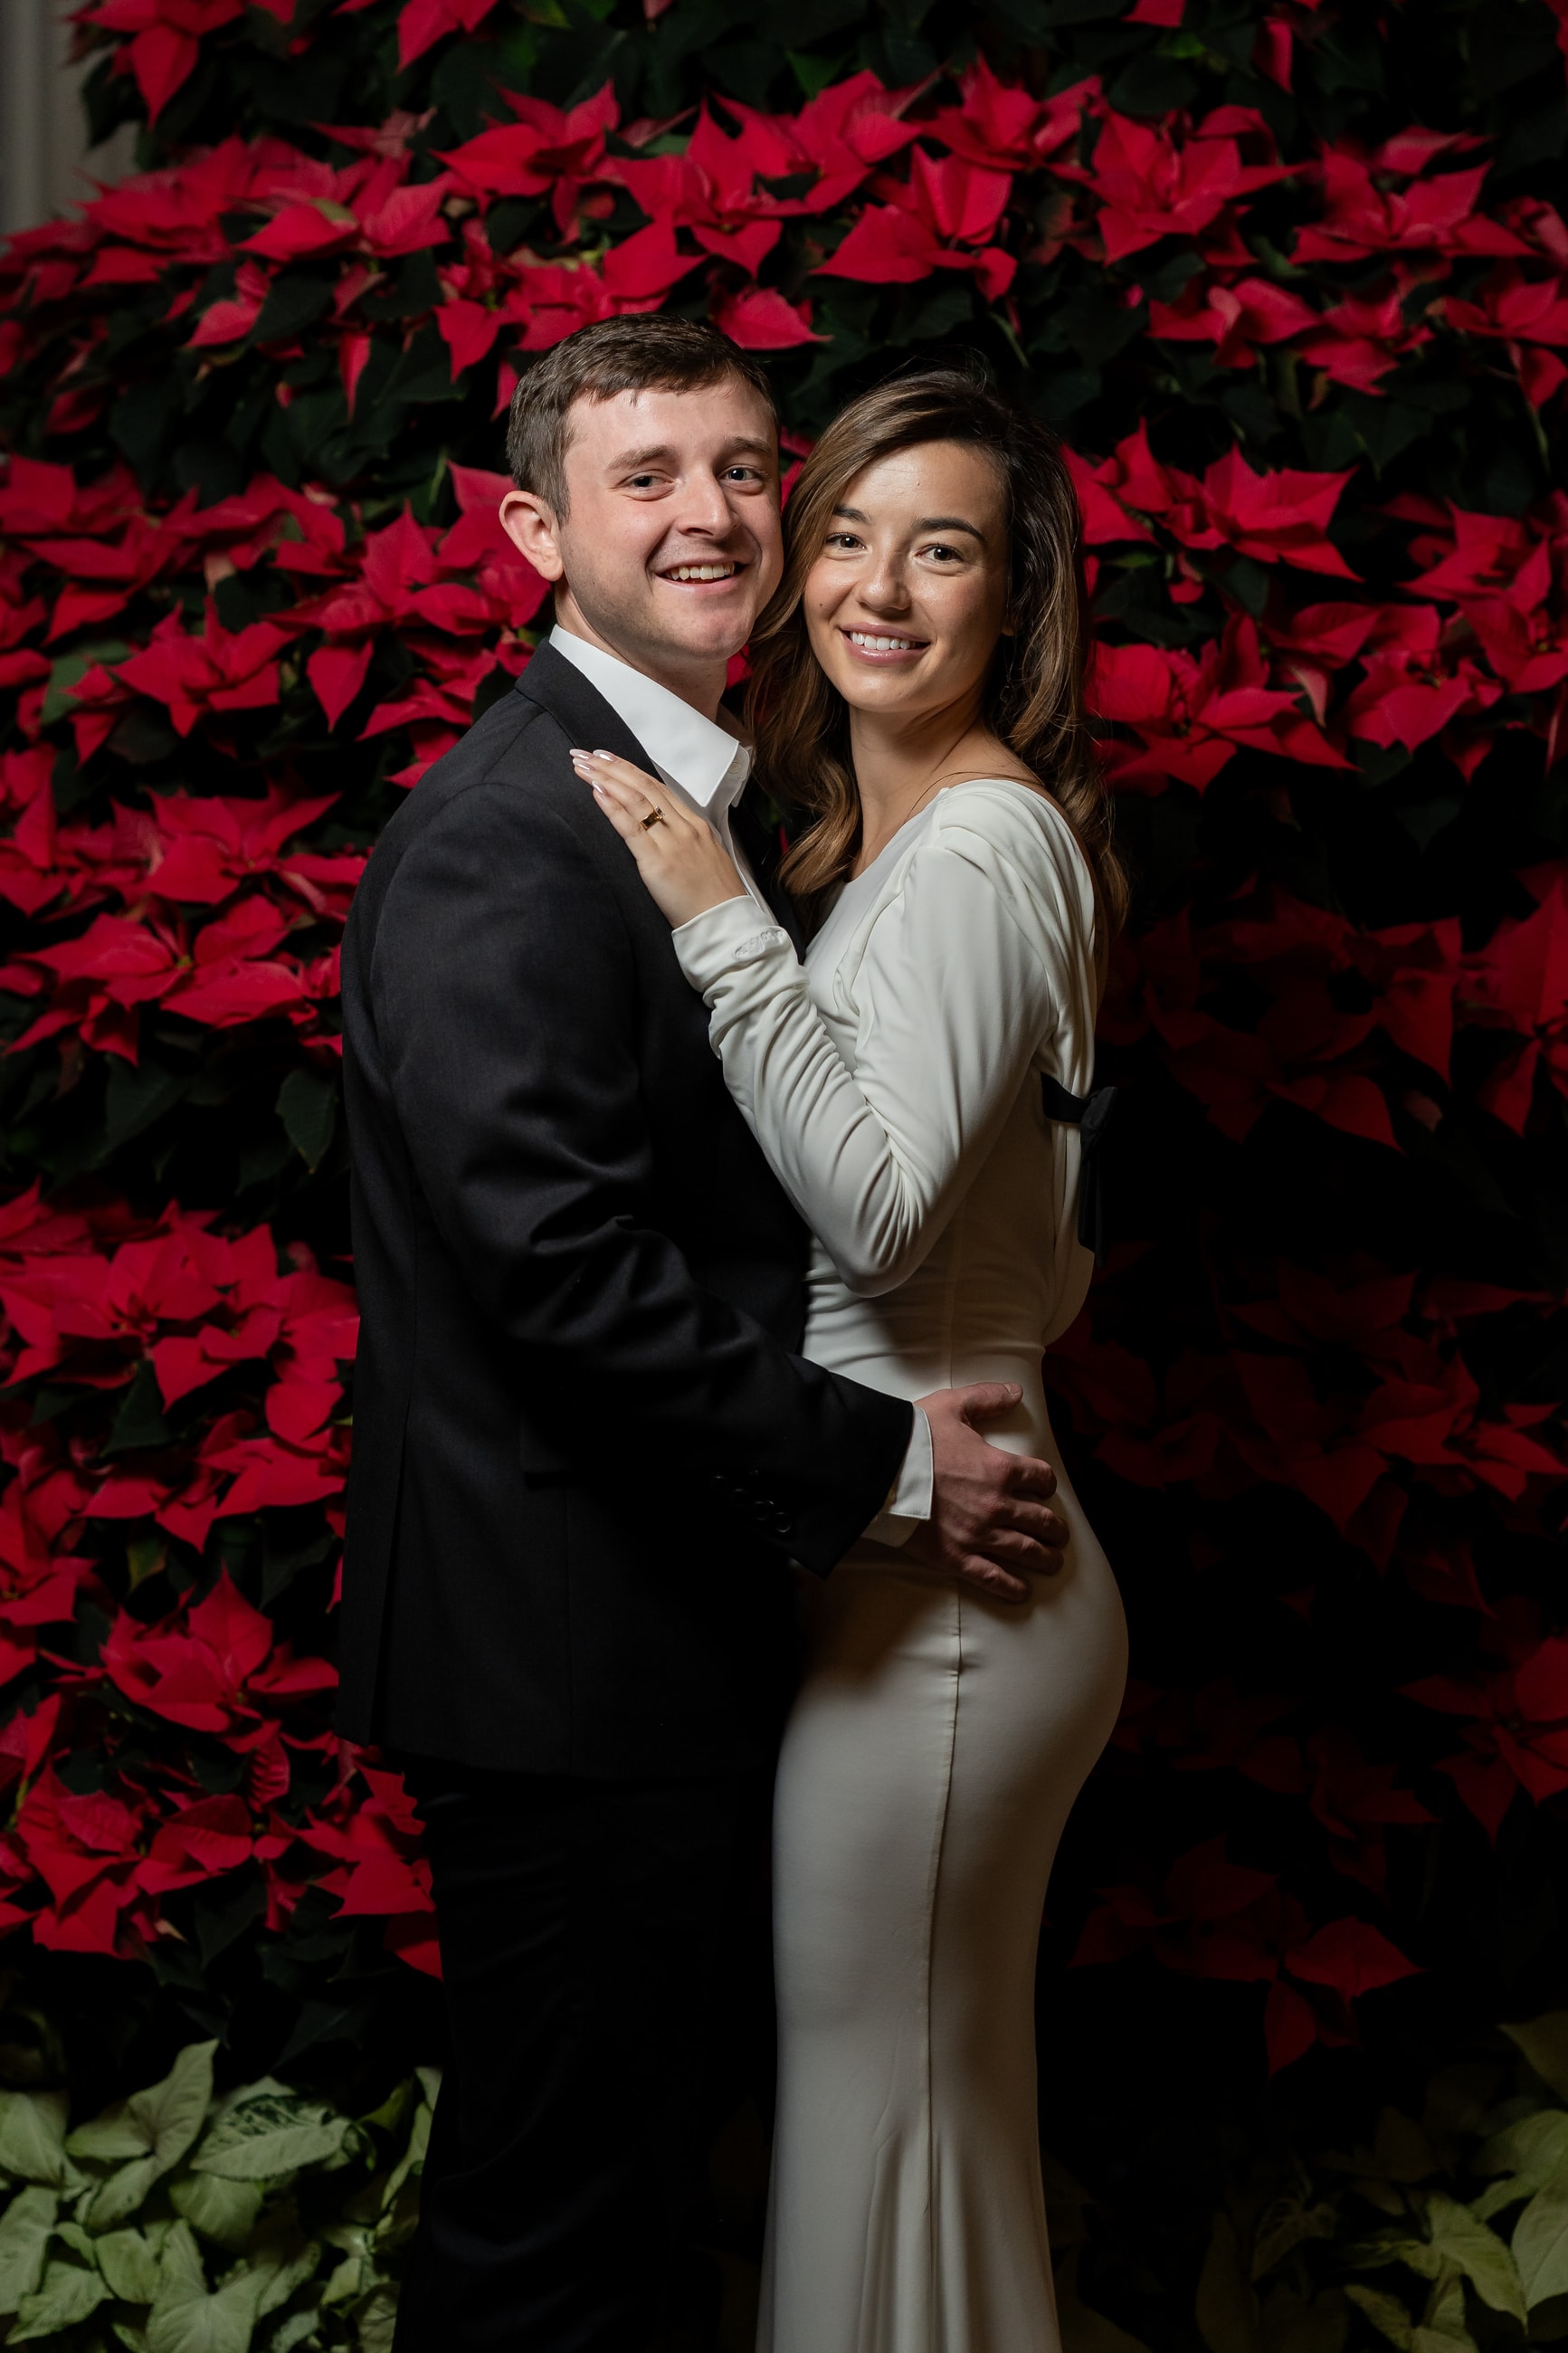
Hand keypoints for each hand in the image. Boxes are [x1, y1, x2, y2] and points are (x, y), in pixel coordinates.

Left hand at [575, 748, 749, 930]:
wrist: (725, 923)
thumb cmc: (714, 898)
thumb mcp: (706, 857)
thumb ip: (684, 840)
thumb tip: (659, 830)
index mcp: (695, 825)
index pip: (658, 788)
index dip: (630, 770)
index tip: (608, 757)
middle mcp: (684, 827)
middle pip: (644, 786)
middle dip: (612, 766)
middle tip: (586, 753)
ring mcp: (672, 843)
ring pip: (636, 800)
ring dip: (605, 779)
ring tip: (582, 766)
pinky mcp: (658, 862)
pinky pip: (631, 828)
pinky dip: (612, 807)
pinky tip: (596, 791)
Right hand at [904, 1383, 1068, 1603]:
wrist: (880, 1470)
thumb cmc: (915, 1437)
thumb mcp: (953, 1406)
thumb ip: (987, 1398)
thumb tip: (1015, 1391)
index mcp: (1000, 1468)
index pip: (1040, 1478)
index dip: (1046, 1483)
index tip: (1045, 1489)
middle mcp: (997, 1505)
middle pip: (1040, 1520)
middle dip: (1054, 1529)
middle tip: (1060, 1535)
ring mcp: (979, 1535)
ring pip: (1025, 1551)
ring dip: (1045, 1558)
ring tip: (1053, 1562)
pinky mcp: (957, 1557)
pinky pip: (993, 1577)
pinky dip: (1011, 1587)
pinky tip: (1023, 1593)